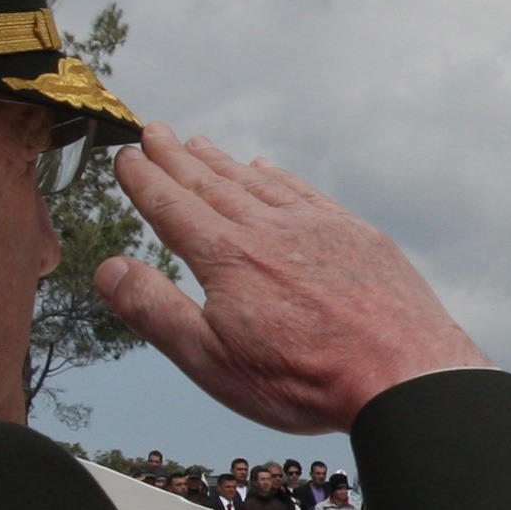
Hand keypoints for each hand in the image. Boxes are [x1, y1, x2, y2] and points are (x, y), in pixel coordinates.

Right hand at [100, 124, 490, 431]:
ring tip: (198, 144)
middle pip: (210, 184)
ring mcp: (316, 228)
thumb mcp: (212, 359)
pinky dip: (278, 177)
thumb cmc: (305, 377)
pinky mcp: (356, 234)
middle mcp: (268, 229)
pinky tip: (266, 170)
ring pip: (257, 183)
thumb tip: (107, 269)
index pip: (172, 208)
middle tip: (152, 132)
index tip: (126, 156)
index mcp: (227, 257)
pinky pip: (305, 192)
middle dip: (176, 159)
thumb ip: (155, 311)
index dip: (144, 181)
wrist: (403, 372)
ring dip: (222, 163)